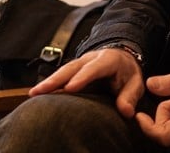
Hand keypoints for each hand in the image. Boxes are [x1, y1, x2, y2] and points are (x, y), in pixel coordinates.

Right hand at [29, 46, 145, 118]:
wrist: (123, 58)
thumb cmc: (127, 72)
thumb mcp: (135, 82)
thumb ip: (130, 96)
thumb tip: (125, 111)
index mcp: (108, 60)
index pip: (94, 68)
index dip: (82, 77)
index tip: (70, 88)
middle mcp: (91, 58)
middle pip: (72, 67)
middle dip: (56, 79)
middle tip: (40, 90)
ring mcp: (80, 62)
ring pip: (63, 70)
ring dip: (48, 81)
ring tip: (34, 93)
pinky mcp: (74, 69)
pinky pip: (61, 75)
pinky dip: (50, 84)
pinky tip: (38, 94)